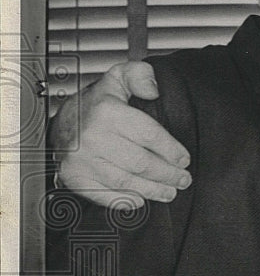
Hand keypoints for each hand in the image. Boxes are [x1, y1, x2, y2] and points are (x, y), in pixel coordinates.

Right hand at [49, 61, 191, 208]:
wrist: (60, 122)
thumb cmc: (95, 105)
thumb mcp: (117, 79)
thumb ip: (139, 75)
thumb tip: (153, 89)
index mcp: (107, 112)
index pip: (148, 134)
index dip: (171, 149)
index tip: (183, 159)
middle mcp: (93, 136)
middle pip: (140, 162)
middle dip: (167, 174)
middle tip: (183, 179)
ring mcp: (82, 159)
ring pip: (125, 181)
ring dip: (152, 190)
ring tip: (169, 192)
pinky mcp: (75, 177)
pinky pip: (104, 194)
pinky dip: (124, 200)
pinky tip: (140, 199)